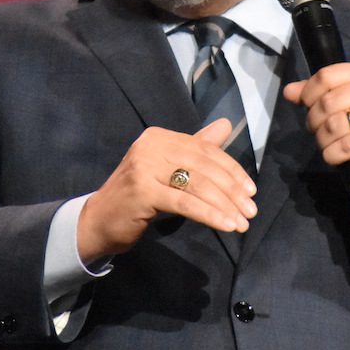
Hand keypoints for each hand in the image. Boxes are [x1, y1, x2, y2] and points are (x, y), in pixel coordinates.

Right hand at [76, 119, 257, 262]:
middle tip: (251, 211)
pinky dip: (209, 215)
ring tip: (242, 222)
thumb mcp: (168, 169)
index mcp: (159, 136)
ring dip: (225, 205)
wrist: (98, 221)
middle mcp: (151, 145)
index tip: (251, 191)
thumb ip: (197, 148)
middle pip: (204, 167)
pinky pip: (185, 203)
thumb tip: (226, 124)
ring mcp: (144, 167)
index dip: (232, 171)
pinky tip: (226, 225)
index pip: (205, 150)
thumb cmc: (138, 197)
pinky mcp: (142, 190)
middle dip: (232, 191)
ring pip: (197, 185)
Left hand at [283, 63, 349, 192]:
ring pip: (334, 125)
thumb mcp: (343, 105)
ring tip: (328, 145)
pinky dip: (333, 154)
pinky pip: (346, 146)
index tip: (307, 106)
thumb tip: (289, 91)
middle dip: (314, 121)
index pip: (326, 76)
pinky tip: (335, 157)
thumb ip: (316, 95)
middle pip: (328, 102)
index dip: (308, 93)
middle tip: (318, 132)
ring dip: (323, 140)